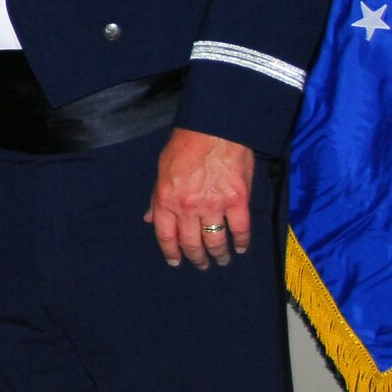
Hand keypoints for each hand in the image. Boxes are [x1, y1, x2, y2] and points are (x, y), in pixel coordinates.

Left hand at [144, 128, 254, 268]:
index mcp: (166, 199)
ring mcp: (214, 205)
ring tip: (221, 260)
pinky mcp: (238, 200)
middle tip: (201, 264)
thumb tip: (150, 219)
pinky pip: (240, 229)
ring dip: (218, 255)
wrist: (215, 127)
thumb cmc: (185, 144)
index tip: (176, 262)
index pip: (166, 236)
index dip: (171, 252)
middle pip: (191, 243)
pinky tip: (241, 248)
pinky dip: (241, 242)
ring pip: (215, 241)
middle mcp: (188, 207)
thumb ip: (157, 197)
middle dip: (196, 258)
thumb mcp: (162, 169)